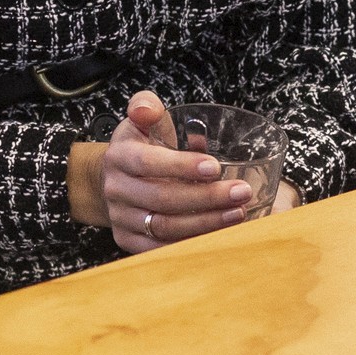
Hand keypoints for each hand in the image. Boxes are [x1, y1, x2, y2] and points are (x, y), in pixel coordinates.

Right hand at [76, 91, 253, 253]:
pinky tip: (219, 234)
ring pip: (164, 227)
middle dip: (206, 198)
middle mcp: (116, 189)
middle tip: (241, 192)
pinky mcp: (128, 241)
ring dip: (205, 223)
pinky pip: (162, 248)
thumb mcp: (141, 121)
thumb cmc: (139, 147)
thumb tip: (147, 109)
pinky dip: (192, 243)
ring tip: (237, 213)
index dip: (181, 166)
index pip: (147, 162)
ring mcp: (120, 218)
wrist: (115, 180)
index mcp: (119, 157)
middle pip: (162, 199)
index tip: (215, 167)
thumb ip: (146, 105)